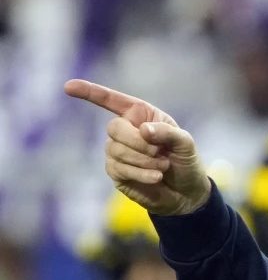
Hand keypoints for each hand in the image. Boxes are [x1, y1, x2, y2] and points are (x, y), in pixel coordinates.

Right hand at [63, 79, 210, 215]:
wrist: (186, 192)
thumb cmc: (185, 161)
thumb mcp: (185, 143)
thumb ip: (167, 132)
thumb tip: (142, 129)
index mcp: (141, 115)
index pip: (112, 100)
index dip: (90, 92)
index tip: (69, 86)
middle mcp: (125, 130)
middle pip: (114, 128)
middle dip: (138, 142)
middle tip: (160, 153)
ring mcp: (117, 151)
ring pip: (115, 150)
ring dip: (143, 160)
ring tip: (163, 167)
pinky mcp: (115, 171)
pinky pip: (118, 168)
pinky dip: (140, 173)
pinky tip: (155, 178)